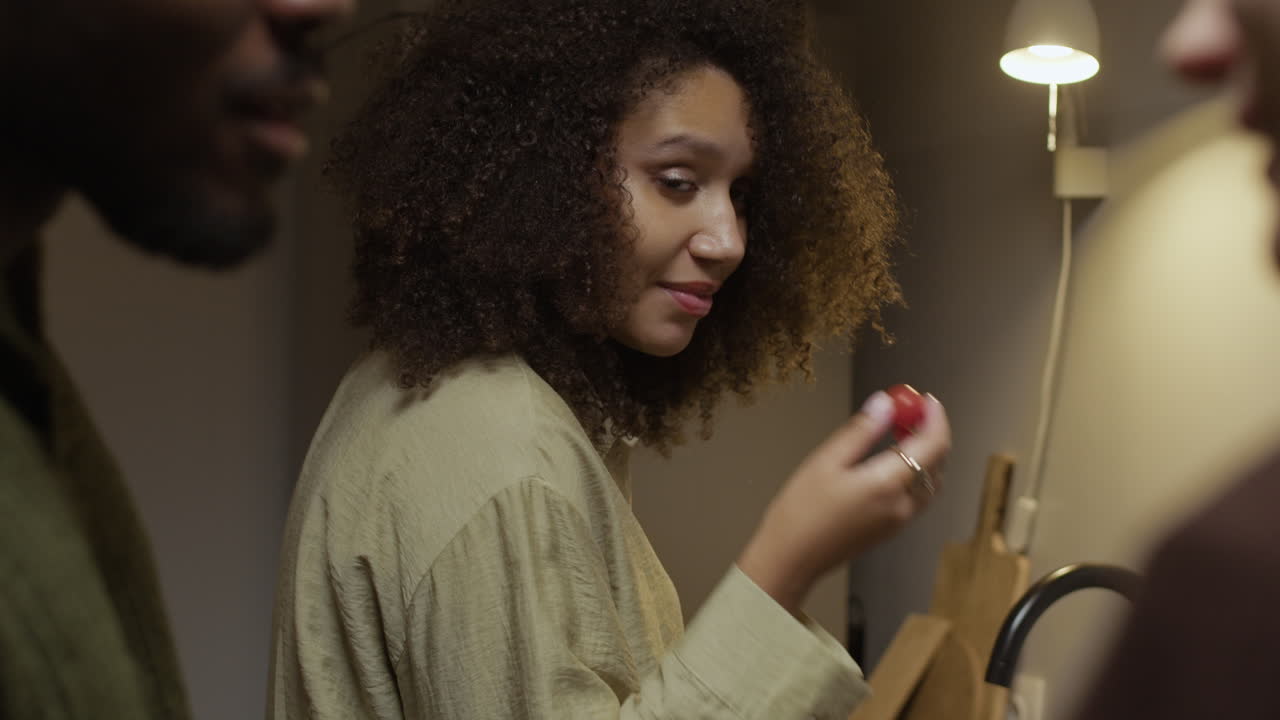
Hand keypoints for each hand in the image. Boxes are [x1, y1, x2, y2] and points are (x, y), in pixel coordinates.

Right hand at [737, 390, 950, 613]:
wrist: (791, 559)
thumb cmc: (801, 512)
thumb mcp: (825, 461)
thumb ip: (860, 431)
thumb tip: (884, 404)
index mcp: (886, 485)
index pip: (932, 445)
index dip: (934, 418)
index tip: (927, 399)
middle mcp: (901, 505)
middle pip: (936, 462)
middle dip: (930, 432)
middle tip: (910, 410)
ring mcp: (899, 521)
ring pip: (930, 481)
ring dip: (925, 453)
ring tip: (900, 431)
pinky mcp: (891, 529)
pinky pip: (918, 495)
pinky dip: (916, 472)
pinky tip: (890, 460)